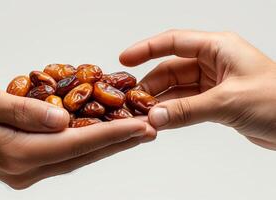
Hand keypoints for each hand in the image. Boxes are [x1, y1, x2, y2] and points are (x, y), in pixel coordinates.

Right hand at [0, 80, 155, 188]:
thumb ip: (23, 110)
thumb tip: (62, 119)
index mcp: (17, 153)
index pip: (75, 144)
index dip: (110, 134)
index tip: (140, 126)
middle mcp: (27, 168)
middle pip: (83, 154)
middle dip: (119, 141)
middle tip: (150, 129)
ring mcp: (29, 170)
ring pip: (79, 157)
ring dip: (109, 144)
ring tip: (137, 132)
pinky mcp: (30, 164)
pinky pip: (67, 155)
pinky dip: (89, 144)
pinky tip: (105, 135)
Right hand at [120, 29, 275, 149]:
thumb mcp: (227, 102)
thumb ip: (187, 110)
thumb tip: (154, 117)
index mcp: (218, 47)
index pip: (173, 42)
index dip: (146, 49)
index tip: (124, 59)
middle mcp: (213, 62)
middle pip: (170, 69)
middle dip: (151, 85)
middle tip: (132, 101)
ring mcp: (213, 83)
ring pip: (177, 89)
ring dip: (160, 102)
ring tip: (142, 115)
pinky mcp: (215, 102)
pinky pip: (186, 105)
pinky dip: (173, 114)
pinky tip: (160, 122)